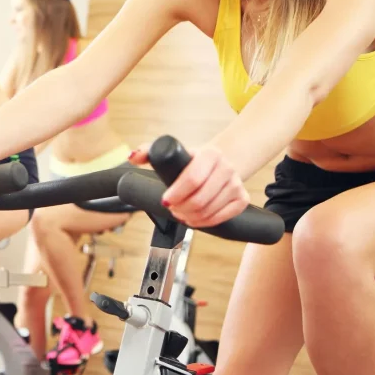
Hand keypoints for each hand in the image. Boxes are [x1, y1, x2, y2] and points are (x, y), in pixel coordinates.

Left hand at [131, 140, 248, 227]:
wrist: (218, 163)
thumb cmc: (191, 160)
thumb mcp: (172, 152)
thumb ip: (149, 151)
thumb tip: (132, 157)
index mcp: (210, 154)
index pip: (193, 179)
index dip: (176, 193)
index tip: (165, 200)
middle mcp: (227, 168)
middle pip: (200, 199)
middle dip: (181, 208)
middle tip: (171, 208)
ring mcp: (237, 184)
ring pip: (210, 211)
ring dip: (190, 217)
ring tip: (180, 213)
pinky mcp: (242, 199)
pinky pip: (222, 218)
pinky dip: (204, 222)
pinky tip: (194, 219)